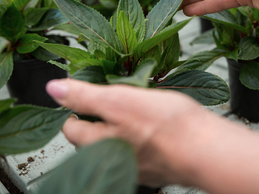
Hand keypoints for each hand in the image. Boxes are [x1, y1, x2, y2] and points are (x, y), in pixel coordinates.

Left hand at [46, 79, 208, 186]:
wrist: (205, 148)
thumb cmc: (166, 125)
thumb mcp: (119, 99)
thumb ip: (84, 96)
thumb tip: (54, 89)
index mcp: (98, 144)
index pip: (71, 129)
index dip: (75, 110)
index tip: (86, 99)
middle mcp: (112, 161)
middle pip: (93, 140)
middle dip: (98, 121)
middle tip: (114, 102)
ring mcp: (134, 168)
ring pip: (116, 146)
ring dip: (121, 130)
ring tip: (137, 113)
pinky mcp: (155, 169)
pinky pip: (139, 152)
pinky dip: (141, 140)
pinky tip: (155, 129)